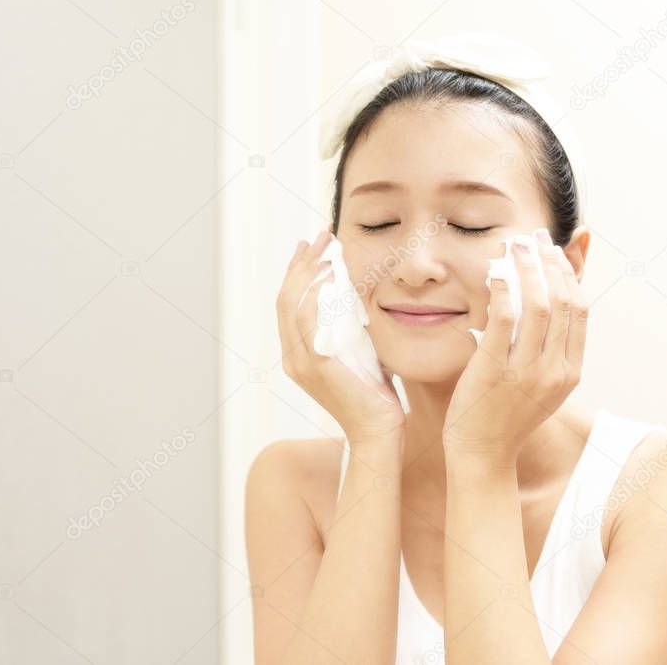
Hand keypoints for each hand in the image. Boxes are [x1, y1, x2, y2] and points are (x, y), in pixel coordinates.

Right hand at [276, 230, 404, 442]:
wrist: (380, 431)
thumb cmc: (377, 395)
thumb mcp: (361, 352)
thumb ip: (353, 328)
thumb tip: (363, 297)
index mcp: (298, 355)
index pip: (289, 304)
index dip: (297, 272)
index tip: (312, 247)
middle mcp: (293, 358)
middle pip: (286, 297)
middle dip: (302, 262)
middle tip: (320, 235)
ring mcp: (301, 362)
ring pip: (292, 303)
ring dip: (308, 270)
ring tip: (326, 247)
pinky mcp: (318, 365)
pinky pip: (307, 319)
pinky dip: (314, 292)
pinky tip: (330, 274)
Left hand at [442, 228, 587, 462]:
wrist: (482, 454)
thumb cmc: (504, 415)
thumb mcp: (538, 381)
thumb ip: (545, 343)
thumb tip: (549, 303)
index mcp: (571, 371)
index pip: (580, 310)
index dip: (569, 274)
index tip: (553, 250)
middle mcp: (556, 370)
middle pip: (564, 301)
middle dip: (551, 262)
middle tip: (535, 237)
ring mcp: (527, 371)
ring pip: (539, 304)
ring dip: (528, 268)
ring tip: (516, 244)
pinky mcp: (495, 369)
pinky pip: (505, 318)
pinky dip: (503, 289)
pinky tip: (495, 272)